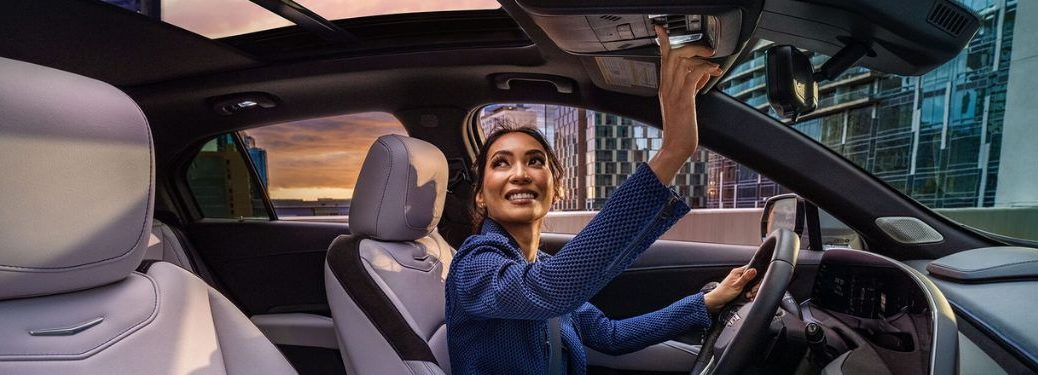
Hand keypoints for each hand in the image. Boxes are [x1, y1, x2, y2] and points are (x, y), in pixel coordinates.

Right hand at [647, 25, 722, 183]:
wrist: (676, 147)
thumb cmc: (680, 129)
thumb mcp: (684, 103)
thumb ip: (691, 86)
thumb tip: (703, 73)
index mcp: (664, 87)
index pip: (662, 58)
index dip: (663, 41)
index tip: (662, 30)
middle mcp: (666, 87)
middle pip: (672, 54)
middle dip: (691, 47)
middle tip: (707, 51)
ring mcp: (673, 92)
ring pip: (682, 61)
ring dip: (701, 58)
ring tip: (713, 63)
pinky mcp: (684, 99)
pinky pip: (693, 74)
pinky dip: (705, 69)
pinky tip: (713, 72)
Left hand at [703, 267, 759, 313]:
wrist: (717, 301)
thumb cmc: (723, 293)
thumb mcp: (737, 285)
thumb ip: (746, 277)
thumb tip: (754, 270)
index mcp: (737, 272)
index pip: (751, 269)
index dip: (756, 276)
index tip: (755, 284)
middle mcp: (738, 276)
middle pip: (753, 278)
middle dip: (753, 287)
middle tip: (750, 291)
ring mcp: (739, 282)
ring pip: (751, 285)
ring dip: (751, 291)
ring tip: (747, 295)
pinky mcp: (739, 288)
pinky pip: (748, 290)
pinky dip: (749, 294)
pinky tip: (748, 297)